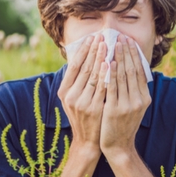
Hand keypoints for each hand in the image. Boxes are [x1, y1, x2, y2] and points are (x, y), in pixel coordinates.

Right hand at [57, 33, 106, 156]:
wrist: (87, 140)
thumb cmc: (83, 115)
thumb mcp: (74, 98)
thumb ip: (77, 80)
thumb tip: (84, 56)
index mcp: (64, 91)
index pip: (74, 65)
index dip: (83, 50)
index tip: (91, 37)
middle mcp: (71, 96)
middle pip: (84, 68)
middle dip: (94, 50)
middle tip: (101, 36)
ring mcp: (82, 102)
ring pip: (93, 75)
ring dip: (101, 58)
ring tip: (108, 44)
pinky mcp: (94, 108)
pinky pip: (102, 87)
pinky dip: (107, 74)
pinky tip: (111, 63)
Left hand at [100, 34, 151, 159]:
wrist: (118, 145)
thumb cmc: (123, 123)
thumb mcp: (134, 106)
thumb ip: (134, 89)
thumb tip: (132, 68)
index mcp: (145, 98)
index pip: (140, 71)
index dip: (135, 55)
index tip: (129, 41)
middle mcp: (139, 100)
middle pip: (132, 70)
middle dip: (127, 52)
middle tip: (121, 36)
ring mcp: (128, 105)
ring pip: (123, 76)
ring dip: (119, 58)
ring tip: (114, 44)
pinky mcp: (115, 109)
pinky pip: (112, 87)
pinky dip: (111, 73)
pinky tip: (108, 62)